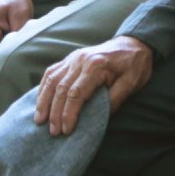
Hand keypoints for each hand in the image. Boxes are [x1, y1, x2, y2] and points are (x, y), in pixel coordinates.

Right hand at [0, 0, 46, 58]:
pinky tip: (21, 49)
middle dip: (8, 60)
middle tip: (26, 59)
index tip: (21, 62)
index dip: (5, 61)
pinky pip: (0, 51)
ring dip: (10, 55)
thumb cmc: (16, 0)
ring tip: (25, 53)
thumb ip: (18, 31)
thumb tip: (20, 49)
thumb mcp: (21, 13)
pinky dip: (10, 51)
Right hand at [34, 36, 152, 135]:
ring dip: (44, 101)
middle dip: (55, 113)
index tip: (67, 130)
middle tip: (53, 132)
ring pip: (51, 80)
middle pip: (60, 89)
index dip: (69, 114)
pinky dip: (43, 88)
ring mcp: (73, 58)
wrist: (135, 44)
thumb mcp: (131, 84)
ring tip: (39, 120)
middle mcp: (81, 60)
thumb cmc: (134, 65)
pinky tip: (40, 102)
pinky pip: (51, 72)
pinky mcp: (70, 58)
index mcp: (96, 66)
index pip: (76, 94)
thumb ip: (114, 101)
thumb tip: (98, 120)